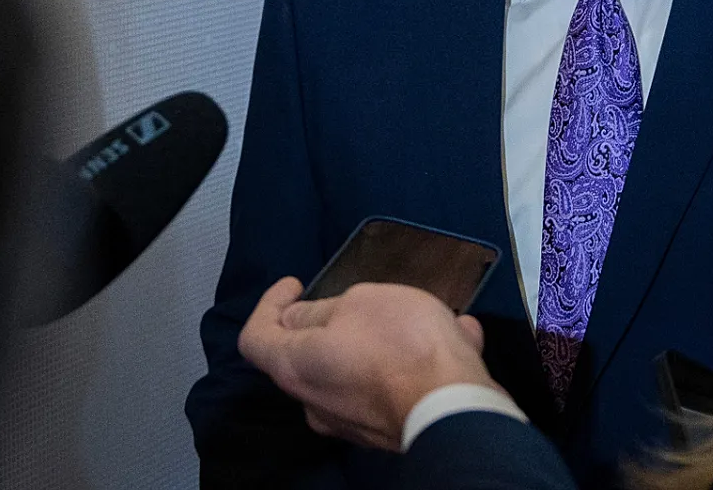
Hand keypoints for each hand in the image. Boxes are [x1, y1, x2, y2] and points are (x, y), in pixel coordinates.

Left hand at [238, 277, 505, 452]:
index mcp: (296, 367)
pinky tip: (456, 339)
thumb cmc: (401, 344)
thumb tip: (300, 320)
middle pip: (308, 357)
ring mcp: (350, 422)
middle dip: (334, 324)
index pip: (255, 337)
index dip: (269, 304)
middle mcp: (314, 402)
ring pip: (358, 371)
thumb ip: (322, 310)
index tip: (297, 283)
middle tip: (363, 300)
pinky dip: (415, 363)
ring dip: (385, 341)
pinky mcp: (388, 430)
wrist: (454, 408)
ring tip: (428, 317)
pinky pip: (395, 388)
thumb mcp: (360, 301)